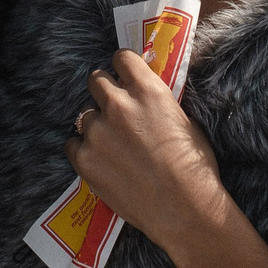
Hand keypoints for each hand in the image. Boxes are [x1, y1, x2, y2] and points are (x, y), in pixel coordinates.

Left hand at [64, 50, 232, 254]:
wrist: (184, 209)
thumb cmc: (193, 168)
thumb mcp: (184, 121)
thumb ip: (158, 103)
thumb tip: (147, 98)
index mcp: (147, 90)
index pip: (122, 58)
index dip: (122, 68)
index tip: (123, 77)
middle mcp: (118, 105)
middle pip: (96, 79)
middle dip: (104, 92)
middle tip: (115, 112)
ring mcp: (97, 132)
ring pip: (84, 115)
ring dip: (96, 125)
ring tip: (113, 147)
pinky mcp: (84, 159)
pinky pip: (73, 144)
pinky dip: (83, 150)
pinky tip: (102, 163)